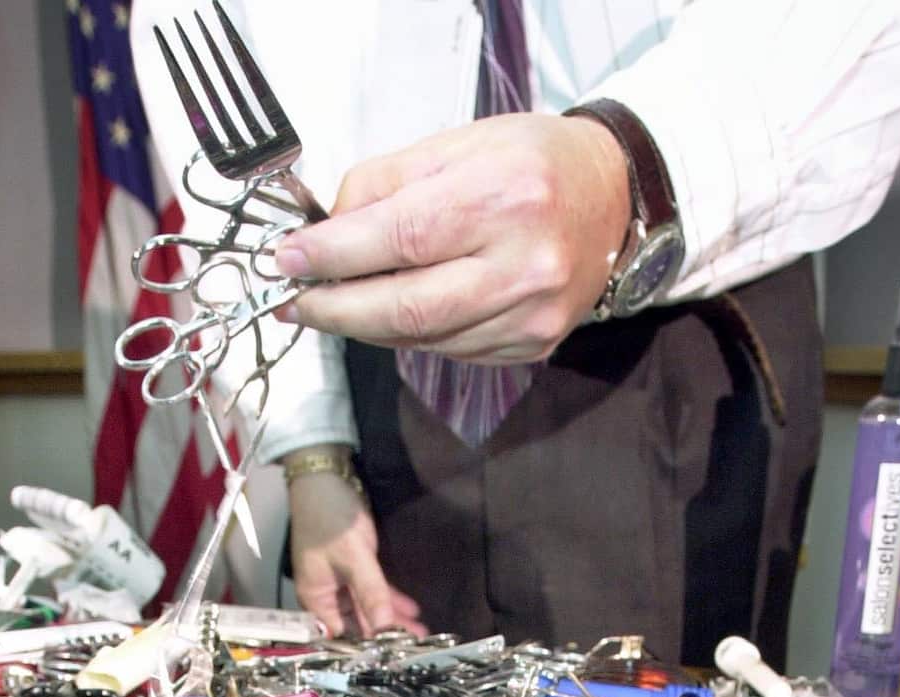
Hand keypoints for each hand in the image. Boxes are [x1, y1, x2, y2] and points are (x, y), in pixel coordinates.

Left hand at [273, 114, 630, 362]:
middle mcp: (525, 263)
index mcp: (505, 195)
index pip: (399, 237)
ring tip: (331, 305)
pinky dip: (408, 334)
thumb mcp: (458, 144)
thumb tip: (324, 232)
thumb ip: (385, 184)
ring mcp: (531, 315)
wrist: (612, 199)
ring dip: (365, 326)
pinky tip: (388, 313)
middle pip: (406, 307)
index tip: (287, 261)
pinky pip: (449, 350)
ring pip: (422, 337)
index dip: (333, 256)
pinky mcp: (531, 345)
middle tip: (294, 301)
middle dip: (337, 308)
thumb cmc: (532, 163)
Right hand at [288, 467, 426, 639]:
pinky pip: (372, 590)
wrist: (324, 479)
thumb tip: (385, 629)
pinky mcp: (353, 568)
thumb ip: (372, 594)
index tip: (396, 654)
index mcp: (316, 599)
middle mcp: (326, 595)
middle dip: (386, 633)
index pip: (343, 633)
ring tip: (420, 630)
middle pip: (357, 622)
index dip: (368, 646)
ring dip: (392, 617)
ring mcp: (339, 582)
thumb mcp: (354, 558)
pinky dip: (389, 598)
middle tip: (417, 644)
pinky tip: (410, 609)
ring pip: (368, 607)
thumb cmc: (330, 518)